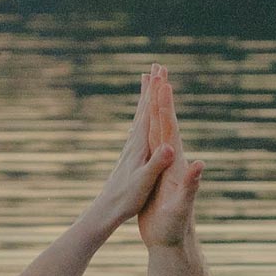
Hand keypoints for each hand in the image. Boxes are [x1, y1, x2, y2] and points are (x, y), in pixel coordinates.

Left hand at [84, 66, 176, 235]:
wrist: (106, 210)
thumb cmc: (126, 198)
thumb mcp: (144, 182)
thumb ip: (157, 164)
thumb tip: (168, 147)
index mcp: (140, 145)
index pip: (150, 112)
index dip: (156, 91)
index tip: (162, 71)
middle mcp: (133, 142)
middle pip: (144, 108)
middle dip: (151, 87)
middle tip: (157, 66)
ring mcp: (130, 148)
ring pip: (140, 116)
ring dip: (146, 98)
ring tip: (147, 81)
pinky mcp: (130, 156)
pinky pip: (138, 129)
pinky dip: (142, 116)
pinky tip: (142, 116)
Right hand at [136, 65, 201, 247]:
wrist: (173, 241)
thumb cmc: (176, 227)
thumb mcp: (183, 207)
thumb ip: (192, 185)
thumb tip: (200, 164)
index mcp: (176, 163)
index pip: (170, 128)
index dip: (165, 105)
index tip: (162, 81)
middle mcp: (173, 159)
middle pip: (166, 121)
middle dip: (161, 96)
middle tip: (158, 70)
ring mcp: (166, 165)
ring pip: (159, 129)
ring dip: (155, 108)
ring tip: (153, 87)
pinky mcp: (158, 173)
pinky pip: (152, 143)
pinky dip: (148, 129)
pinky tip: (147, 123)